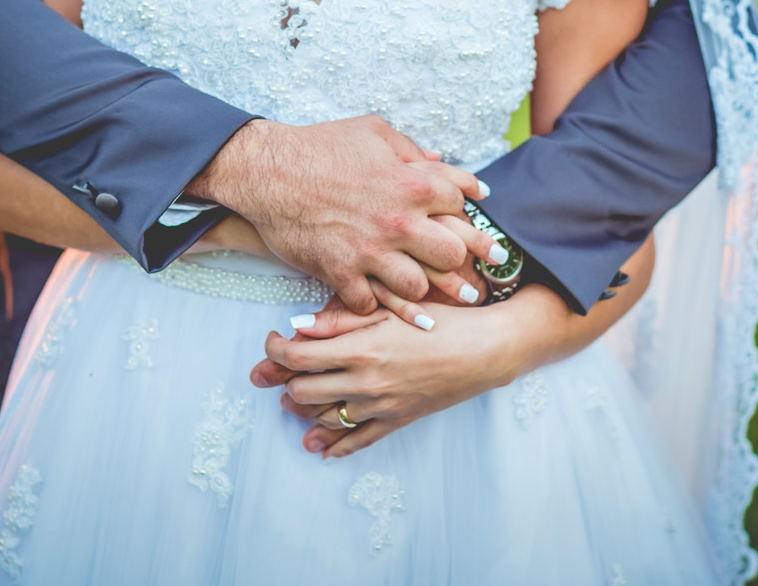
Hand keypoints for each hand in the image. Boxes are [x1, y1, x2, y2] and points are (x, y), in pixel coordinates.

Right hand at [186, 116, 491, 313]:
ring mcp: (369, 250)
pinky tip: (373, 300)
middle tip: (459, 275)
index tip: (472, 234)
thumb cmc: (319, 146)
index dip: (467, 219)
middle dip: (456, 264)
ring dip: (417, 289)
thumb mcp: (373, 132)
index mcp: (413, 184)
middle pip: (451, 256)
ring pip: (416, 287)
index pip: (462, 209)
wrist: (266, 170)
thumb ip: (412, 150)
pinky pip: (368, 302)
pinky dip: (371, 304)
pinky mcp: (339, 271)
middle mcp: (398, 221)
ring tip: (418, 292)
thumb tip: (442, 162)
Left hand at [252, 296, 543, 457]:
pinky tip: (318, 446)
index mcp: (361, 349)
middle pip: (302, 391)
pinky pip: (357, 441)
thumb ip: (340, 320)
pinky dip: (333, 446)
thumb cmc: (440, 323)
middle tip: (285, 367)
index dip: (275, 350)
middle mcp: (366, 382)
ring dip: (303, 410)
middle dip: (285, 379)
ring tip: (295, 398)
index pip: (297, 357)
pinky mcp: (396, 421)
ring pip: (323, 418)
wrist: (484, 351)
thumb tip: (297, 326)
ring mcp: (380, 407)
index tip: (273, 340)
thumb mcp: (389, 311)